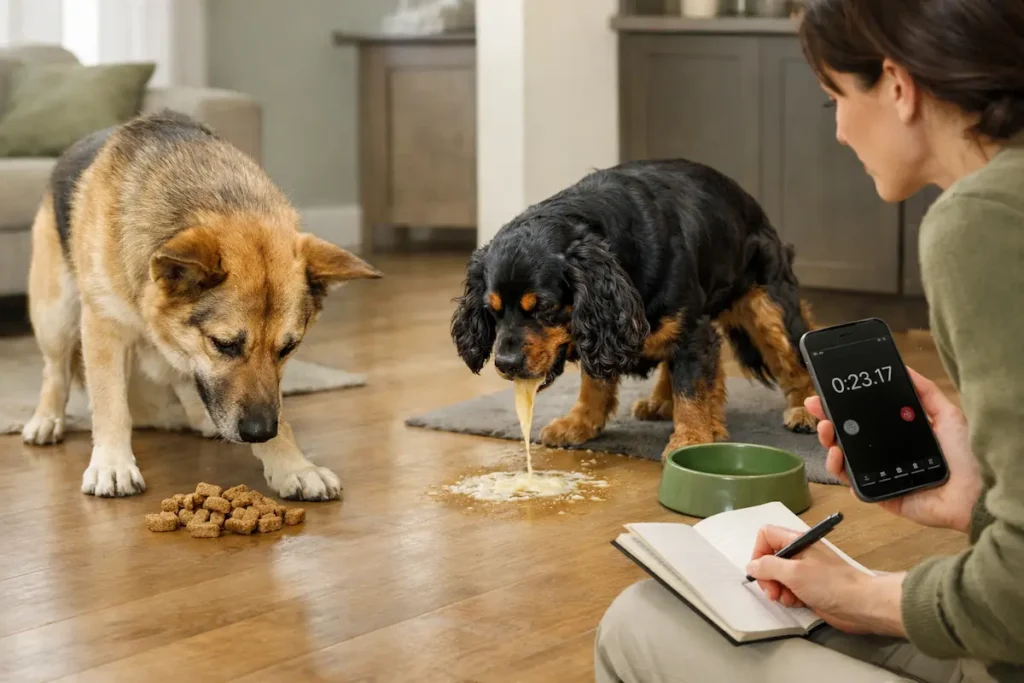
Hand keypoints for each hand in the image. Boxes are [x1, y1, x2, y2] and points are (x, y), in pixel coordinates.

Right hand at [746, 525, 904, 635]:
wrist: (860, 604)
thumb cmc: (830, 584)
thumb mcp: (793, 572)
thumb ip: (768, 566)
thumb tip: (751, 566)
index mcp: (796, 540)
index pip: (766, 535)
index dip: (758, 552)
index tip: (761, 571)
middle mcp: (799, 553)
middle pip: (769, 558)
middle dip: (766, 576)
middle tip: (772, 591)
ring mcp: (804, 571)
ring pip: (777, 576)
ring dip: (776, 589)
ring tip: (786, 598)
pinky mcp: (809, 588)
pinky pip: (788, 589)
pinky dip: (787, 597)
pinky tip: (796, 603)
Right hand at [805, 366, 980, 533]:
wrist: (976, 491)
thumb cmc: (968, 456)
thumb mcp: (947, 414)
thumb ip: (925, 392)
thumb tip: (905, 368)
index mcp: (899, 435)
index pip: (864, 419)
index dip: (844, 407)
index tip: (827, 394)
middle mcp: (886, 454)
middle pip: (848, 436)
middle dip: (828, 421)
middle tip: (817, 408)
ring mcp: (880, 474)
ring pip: (843, 458)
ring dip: (829, 442)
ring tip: (827, 430)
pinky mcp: (880, 495)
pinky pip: (851, 482)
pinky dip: (838, 468)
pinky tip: (837, 454)